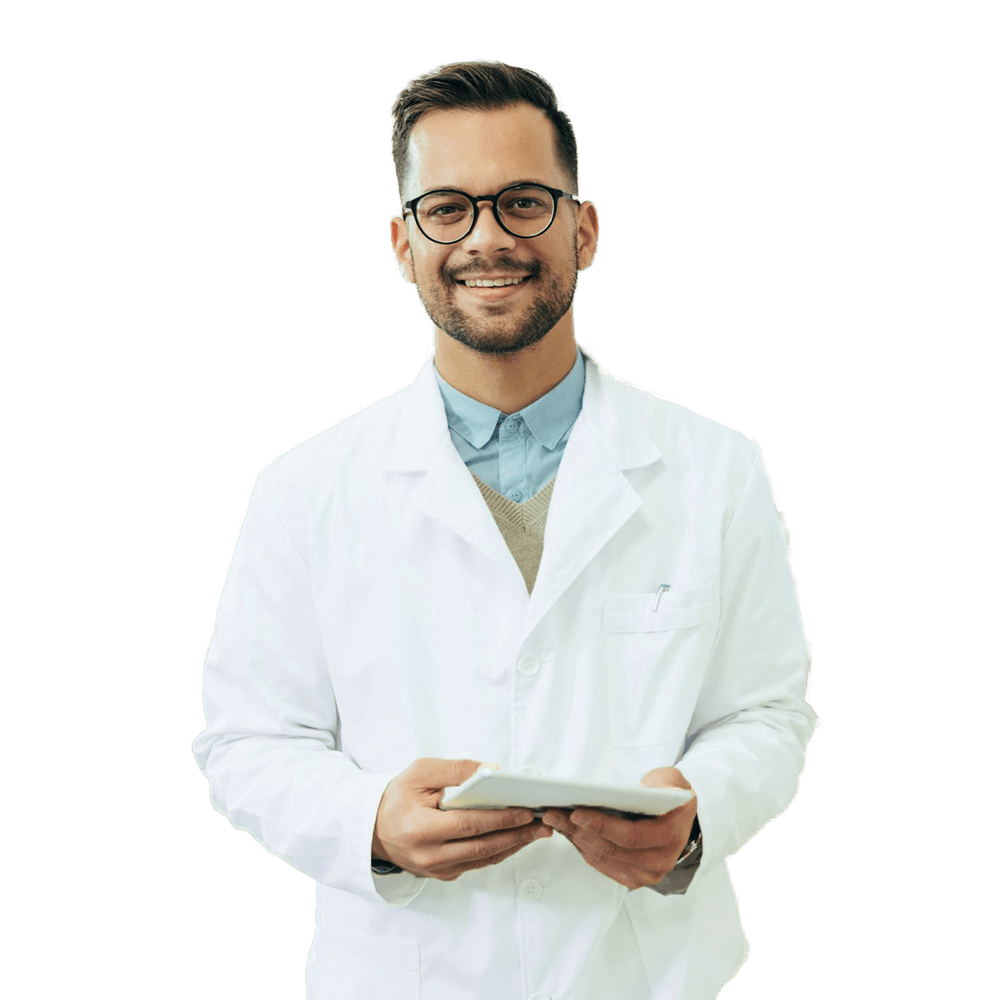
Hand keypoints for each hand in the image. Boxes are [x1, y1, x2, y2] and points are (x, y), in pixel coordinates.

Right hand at [372, 758, 552, 880]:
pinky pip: (477, 863)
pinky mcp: (443, 874)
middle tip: (542, 823)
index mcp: (420, 829)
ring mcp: (437, 869)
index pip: (469, 824)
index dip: (500, 819)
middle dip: (517, 834)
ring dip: (514, 845)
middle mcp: (429, 855)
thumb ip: (456, 769)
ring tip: (537, 831)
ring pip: (484, 858)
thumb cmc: (396, 797)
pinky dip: (498, 850)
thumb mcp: (420, 772)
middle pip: (482, 846)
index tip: (525, 810)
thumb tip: (491, 771)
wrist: (373, 827)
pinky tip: (515, 838)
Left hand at [541, 767, 697, 890]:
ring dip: (575, 838)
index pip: (630, 836)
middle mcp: (660, 860)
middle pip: (611, 848)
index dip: (601, 825)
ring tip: (555, 820)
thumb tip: (636, 791)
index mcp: (671, 835)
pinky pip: (602, 864)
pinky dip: (582, 848)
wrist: (680, 818)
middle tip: (555, 814)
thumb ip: (660, 783)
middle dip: (579, 830)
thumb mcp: (672, 780)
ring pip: (602, 857)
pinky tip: (568, 832)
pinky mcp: (632, 877)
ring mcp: (646, 873)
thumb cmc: (672, 796)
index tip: (577, 813)